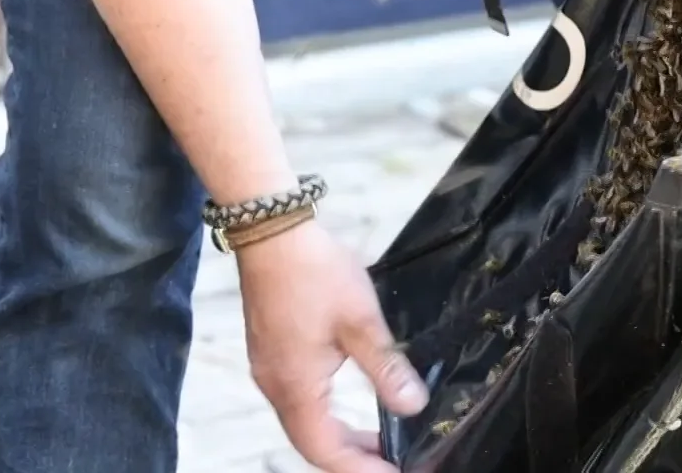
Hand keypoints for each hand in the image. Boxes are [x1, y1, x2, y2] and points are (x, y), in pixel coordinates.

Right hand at [240, 219, 428, 472]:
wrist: (273, 231)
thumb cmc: (314, 272)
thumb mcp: (361, 321)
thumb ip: (386, 368)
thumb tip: (412, 406)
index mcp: (295, 386)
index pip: (326, 450)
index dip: (361, 468)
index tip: (394, 472)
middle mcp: (275, 387)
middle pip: (312, 444)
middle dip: (353, 458)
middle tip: (392, 460)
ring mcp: (268, 370)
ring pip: (303, 424)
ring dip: (339, 438)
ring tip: (377, 441)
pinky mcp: (270, 353)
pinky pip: (297, 402)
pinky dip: (325, 416)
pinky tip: (348, 407)